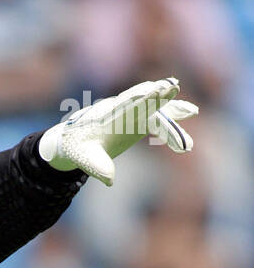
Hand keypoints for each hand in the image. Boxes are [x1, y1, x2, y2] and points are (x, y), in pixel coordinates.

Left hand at [39, 77, 197, 186]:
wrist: (76, 140)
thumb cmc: (78, 148)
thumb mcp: (82, 159)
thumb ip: (96, 166)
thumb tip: (109, 180)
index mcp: (108, 116)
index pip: (127, 105)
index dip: (140, 99)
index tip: (153, 91)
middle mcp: (123, 110)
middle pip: (145, 102)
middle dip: (158, 96)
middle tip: (172, 87)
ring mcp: (133, 114)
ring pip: (156, 110)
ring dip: (173, 110)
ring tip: (192, 111)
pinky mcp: (139, 121)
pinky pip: (159, 120)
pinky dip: (172, 121)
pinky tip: (189, 118)